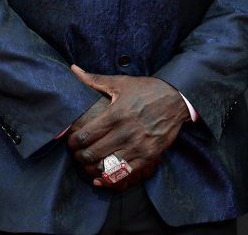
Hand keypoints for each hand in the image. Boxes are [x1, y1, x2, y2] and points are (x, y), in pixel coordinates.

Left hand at [66, 65, 190, 189]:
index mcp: (115, 114)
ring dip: (94, 168)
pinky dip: (111, 177)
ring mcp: (138, 146)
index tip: (71, 142)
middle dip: (80, 156)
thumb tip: (74, 70)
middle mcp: (125, 132)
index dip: (73, 142)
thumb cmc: (146, 90)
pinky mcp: (149, 156)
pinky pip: (125, 173)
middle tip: (77, 154)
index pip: (85, 136)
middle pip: (93, 154)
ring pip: (107, 166)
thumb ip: (94, 80)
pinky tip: (103, 176)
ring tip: (89, 164)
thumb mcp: (120, 83)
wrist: (177, 99)